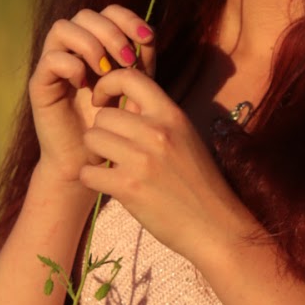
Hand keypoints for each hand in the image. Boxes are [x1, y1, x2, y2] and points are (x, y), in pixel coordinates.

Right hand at [27, 6, 156, 187]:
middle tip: (127, 60)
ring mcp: (55, 64)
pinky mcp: (41, 84)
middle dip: (111, 32)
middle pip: (85, 14)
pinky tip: (87, 86)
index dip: (127, 18)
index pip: (109, 12)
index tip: (147, 38)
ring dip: (90, 45)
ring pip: (62, 28)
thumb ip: (143, 63)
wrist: (92, 160)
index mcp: (99, 45)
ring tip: (106, 72)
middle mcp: (74, 49)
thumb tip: (148, 35)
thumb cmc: (117, 127)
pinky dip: (71, 65)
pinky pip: (50, 59)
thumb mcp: (137, 91)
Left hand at [82, 66, 257, 264]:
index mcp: (172, 115)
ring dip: (95, 155)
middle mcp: (156, 131)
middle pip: (103, 116)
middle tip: (114, 150)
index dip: (108, 84)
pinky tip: (109, 185)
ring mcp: (141, 159)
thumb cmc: (201, 185)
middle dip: (102, 133)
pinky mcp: (128, 187)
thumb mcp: (186, 139)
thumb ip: (157, 119)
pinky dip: (93, 180)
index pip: (130, 77)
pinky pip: (88, 172)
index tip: (103, 100)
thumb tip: (125, 102)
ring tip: (112, 167)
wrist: (216, 227)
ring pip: (91, 139)